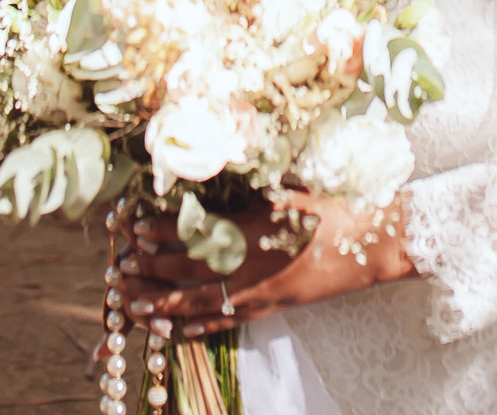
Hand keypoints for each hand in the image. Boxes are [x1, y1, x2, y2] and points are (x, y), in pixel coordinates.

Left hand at [117, 190, 416, 337]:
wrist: (375, 244)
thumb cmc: (335, 206)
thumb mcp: (290, 186)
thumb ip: (252, 185)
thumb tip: (217, 165)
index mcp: (255, 229)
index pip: (196, 233)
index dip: (162, 232)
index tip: (133, 228)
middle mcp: (253, 264)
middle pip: (191, 272)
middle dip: (152, 270)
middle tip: (121, 269)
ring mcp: (264, 292)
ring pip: (203, 304)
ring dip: (166, 306)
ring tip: (135, 306)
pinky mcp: (276, 307)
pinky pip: (230, 322)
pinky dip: (201, 327)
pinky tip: (178, 331)